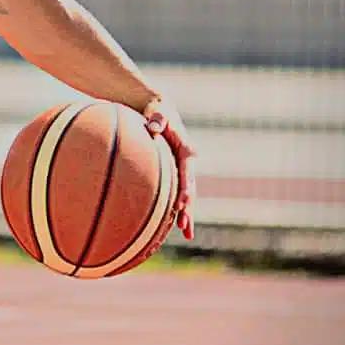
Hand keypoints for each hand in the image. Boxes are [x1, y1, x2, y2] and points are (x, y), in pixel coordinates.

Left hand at [140, 96, 195, 238]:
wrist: (159, 110)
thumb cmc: (157, 111)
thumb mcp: (158, 112)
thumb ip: (157, 119)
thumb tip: (153, 126)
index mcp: (187, 151)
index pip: (188, 173)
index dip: (186, 189)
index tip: (182, 203)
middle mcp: (188, 163)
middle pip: (190, 190)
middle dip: (188, 209)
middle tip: (184, 227)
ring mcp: (183, 170)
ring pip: (186, 195)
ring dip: (187, 213)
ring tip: (187, 233)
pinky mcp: (175, 173)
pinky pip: (176, 193)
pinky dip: (177, 208)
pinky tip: (174, 224)